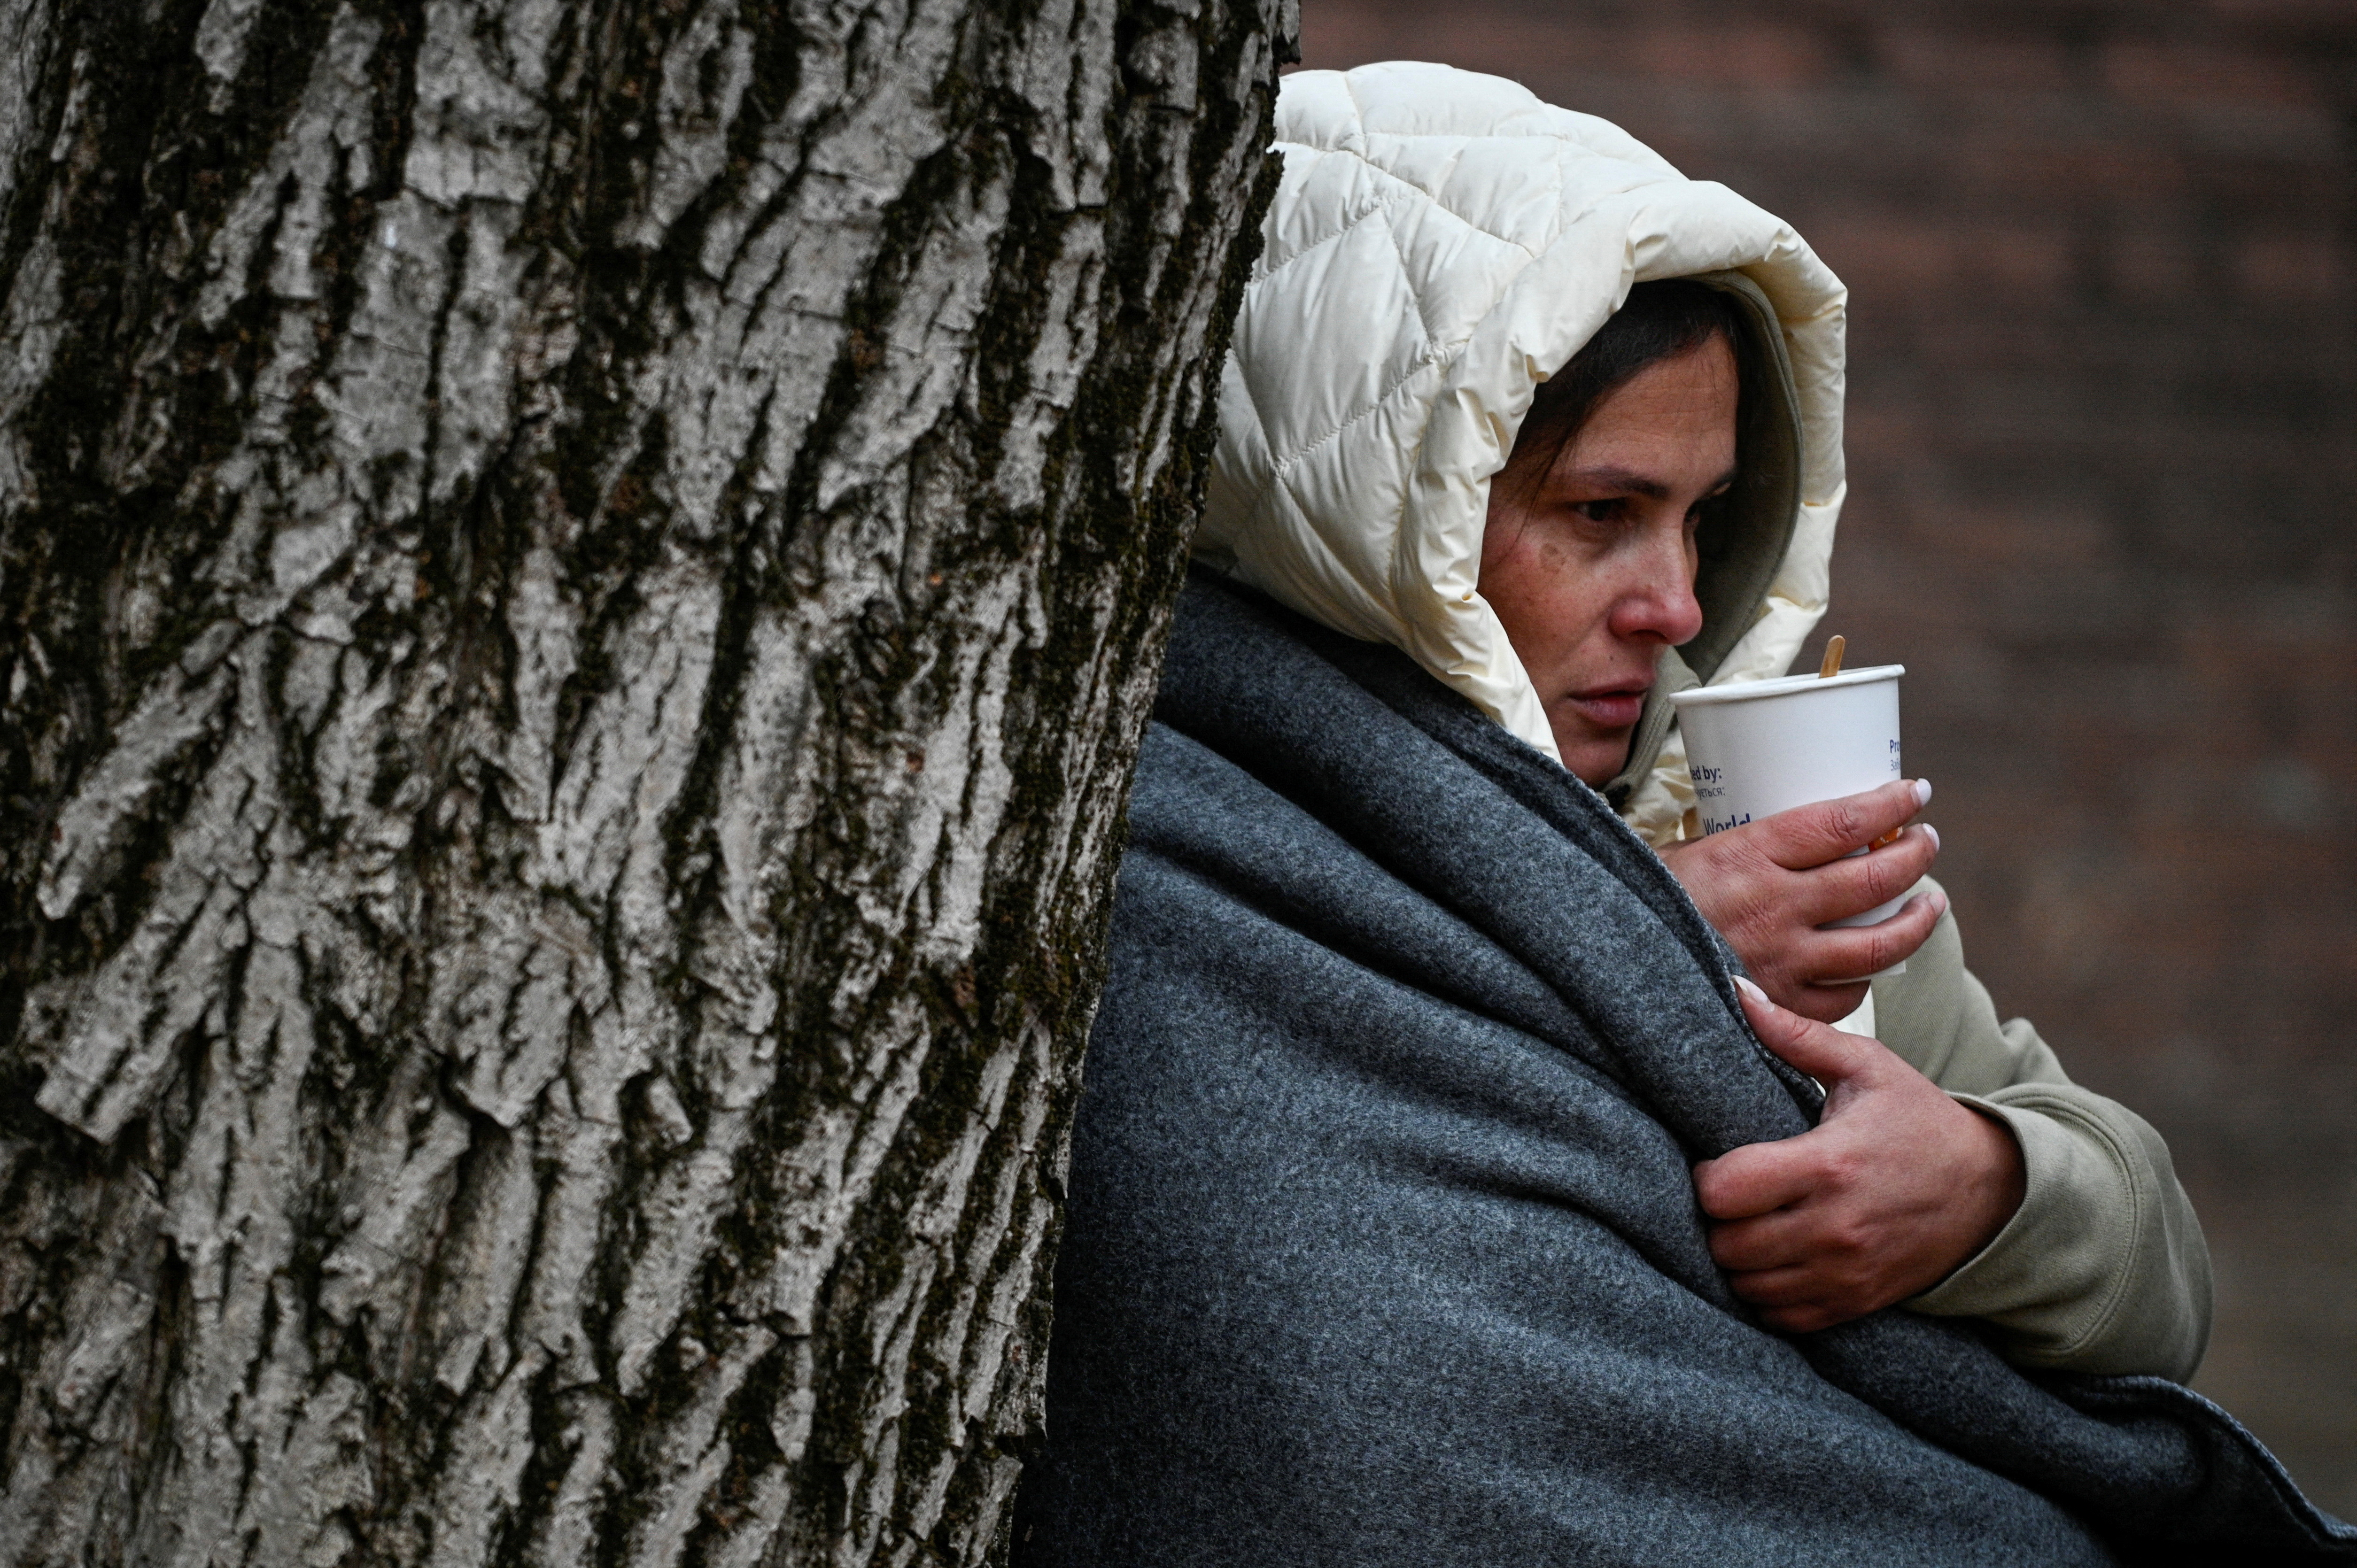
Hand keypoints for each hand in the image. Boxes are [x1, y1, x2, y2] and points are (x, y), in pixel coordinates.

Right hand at [1657, 777, 1942, 1020]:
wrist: (1607, 965)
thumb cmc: (1641, 900)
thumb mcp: (1683, 853)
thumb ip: (1738, 847)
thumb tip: (1789, 832)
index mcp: (1749, 855)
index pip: (1844, 822)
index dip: (1891, 804)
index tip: (1916, 792)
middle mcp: (1775, 906)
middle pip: (1875, 878)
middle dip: (1915, 854)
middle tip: (1926, 841)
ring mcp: (1782, 961)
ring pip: (1878, 945)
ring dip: (1917, 920)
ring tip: (1930, 903)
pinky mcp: (1780, 1005)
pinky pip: (1845, 996)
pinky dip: (1866, 978)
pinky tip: (1872, 964)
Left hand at [1693, 976, 2026, 1333]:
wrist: (1992, 1190)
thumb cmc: (1918, 1120)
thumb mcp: (1868, 1067)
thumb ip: (1797, 1035)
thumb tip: (1738, 991)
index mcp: (1830, 1164)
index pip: (1725, 1190)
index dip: (1705, 1177)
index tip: (1716, 1161)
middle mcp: (1835, 1227)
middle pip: (1727, 1244)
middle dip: (1714, 1219)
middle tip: (1728, 1194)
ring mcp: (1845, 1272)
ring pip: (1747, 1285)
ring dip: (1735, 1257)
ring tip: (1748, 1223)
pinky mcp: (1855, 1302)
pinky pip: (1780, 1316)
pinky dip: (1764, 1293)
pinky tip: (1772, 1258)